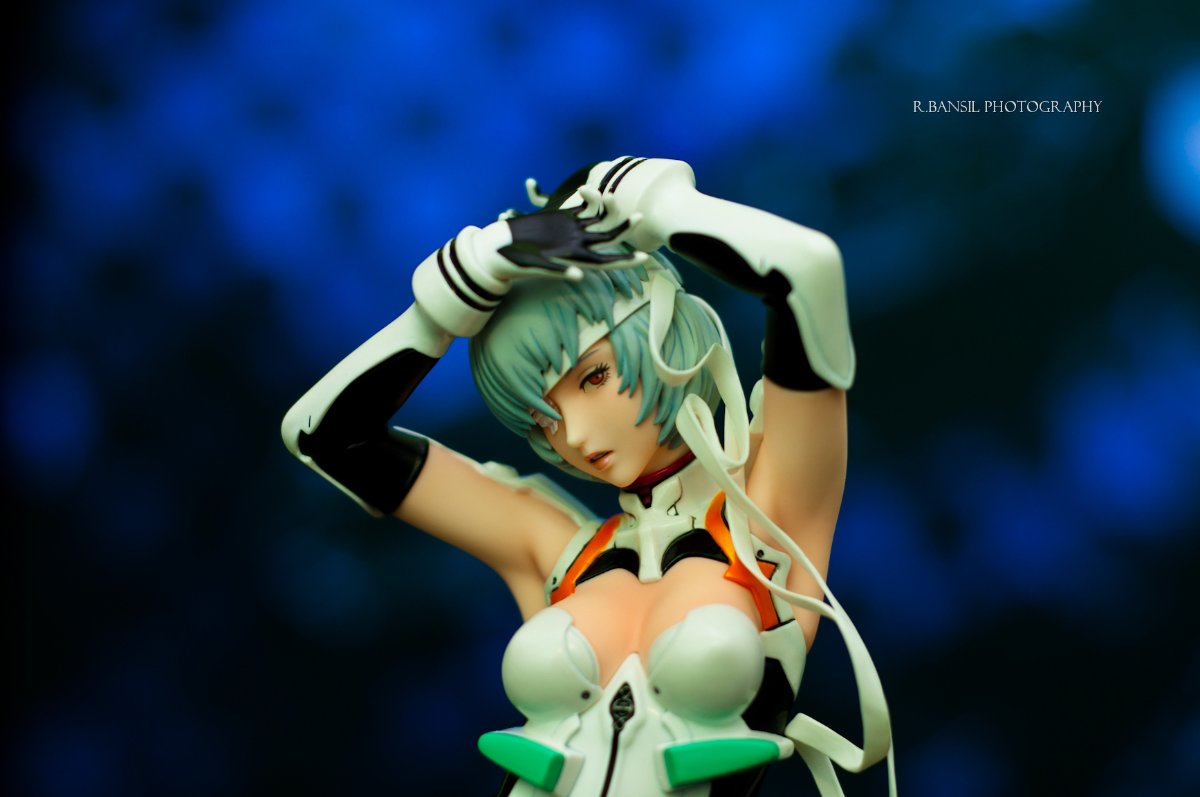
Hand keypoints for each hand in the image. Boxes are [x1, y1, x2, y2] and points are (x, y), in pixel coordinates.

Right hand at [497, 186, 646, 280]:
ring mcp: (572, 230)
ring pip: (598, 219)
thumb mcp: (536, 267)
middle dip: (624, 228)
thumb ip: (559, 271)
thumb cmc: (513, 263)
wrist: (498, 249)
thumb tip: (579, 275)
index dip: (626, 261)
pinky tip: (590, 189)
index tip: (644, 258)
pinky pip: (583, 207)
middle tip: (640, 215)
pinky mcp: (562, 217)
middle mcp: (577, 244)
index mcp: (575, 259)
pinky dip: (589, 198)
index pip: (607, 262)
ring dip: (607, 207)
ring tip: (610, 195)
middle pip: (608, 237)